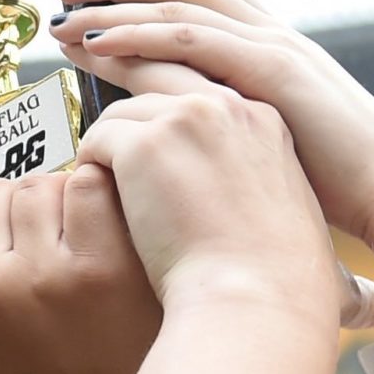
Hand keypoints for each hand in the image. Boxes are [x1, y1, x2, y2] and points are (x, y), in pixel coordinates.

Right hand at [0, 168, 158, 373]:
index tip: (8, 245)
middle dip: (17, 210)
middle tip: (46, 236)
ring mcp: (49, 272)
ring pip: (38, 187)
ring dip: (56, 200)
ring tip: (75, 233)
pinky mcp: (106, 263)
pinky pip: (87, 187)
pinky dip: (95, 195)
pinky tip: (106, 225)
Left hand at [50, 0, 373, 249]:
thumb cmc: (339, 195)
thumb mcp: (280, 149)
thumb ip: (243, 131)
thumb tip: (207, 146)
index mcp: (277, 51)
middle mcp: (274, 38)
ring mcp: (273, 50)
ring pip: (180, 4)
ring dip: (116, 3)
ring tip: (64, 9)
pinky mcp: (270, 73)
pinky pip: (190, 39)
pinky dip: (139, 34)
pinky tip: (97, 39)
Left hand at [75, 91, 338, 319]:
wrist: (259, 298)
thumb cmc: (273, 278)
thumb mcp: (283, 208)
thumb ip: (251, 179)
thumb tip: (225, 190)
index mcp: (263, 118)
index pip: (199, 87)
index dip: (167, 104)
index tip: (148, 118)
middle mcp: (226, 106)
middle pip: (157, 78)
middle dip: (122, 76)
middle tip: (93, 83)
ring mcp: (184, 120)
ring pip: (122, 112)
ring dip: (108, 145)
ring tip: (101, 178)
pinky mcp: (146, 145)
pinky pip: (97, 139)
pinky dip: (90, 167)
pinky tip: (98, 198)